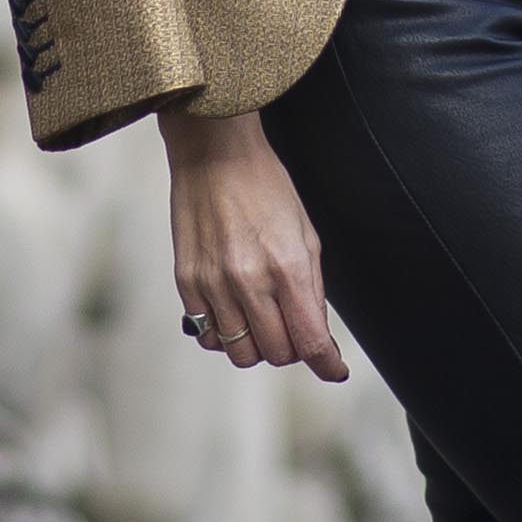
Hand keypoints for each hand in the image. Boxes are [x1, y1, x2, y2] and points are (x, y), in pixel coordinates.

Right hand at [158, 106, 349, 382]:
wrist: (214, 152)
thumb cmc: (266, 186)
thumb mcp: (305, 232)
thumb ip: (313, 289)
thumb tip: (320, 340)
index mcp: (287, 265)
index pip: (311, 341)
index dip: (327, 365)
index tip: (334, 369)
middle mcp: (249, 280)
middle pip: (277, 354)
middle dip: (292, 348)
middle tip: (293, 326)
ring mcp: (214, 283)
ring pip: (241, 353)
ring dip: (258, 345)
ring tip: (262, 318)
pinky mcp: (187, 281)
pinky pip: (209, 336)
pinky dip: (225, 334)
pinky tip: (234, 310)